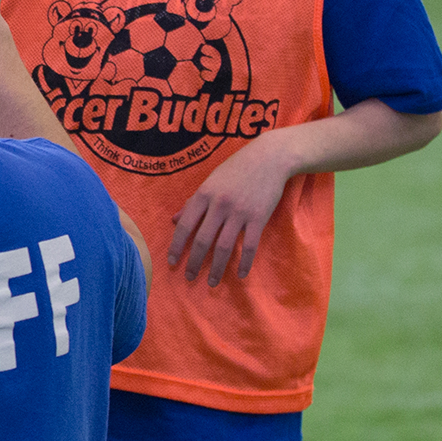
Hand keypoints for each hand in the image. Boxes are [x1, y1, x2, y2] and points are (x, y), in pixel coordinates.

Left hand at [168, 134, 296, 284]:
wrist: (269, 158)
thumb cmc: (236, 169)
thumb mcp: (210, 181)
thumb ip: (193, 202)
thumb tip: (175, 220)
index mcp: (203, 195)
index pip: (185, 226)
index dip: (176, 246)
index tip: (171, 262)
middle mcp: (219, 205)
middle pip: (202, 240)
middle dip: (194, 262)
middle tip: (189, 278)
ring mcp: (239, 212)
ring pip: (224, 246)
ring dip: (216, 267)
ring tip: (211, 282)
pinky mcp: (258, 218)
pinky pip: (249, 245)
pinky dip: (244, 262)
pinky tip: (239, 274)